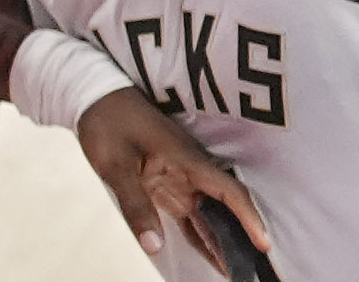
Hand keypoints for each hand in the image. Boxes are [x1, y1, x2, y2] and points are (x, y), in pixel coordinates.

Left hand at [75, 87, 270, 267]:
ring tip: (237, 271)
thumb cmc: (108, 123)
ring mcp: (180, 177)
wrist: (95, 95)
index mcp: (185, 159)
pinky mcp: (168, 183)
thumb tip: (153, 246)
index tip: (263, 243)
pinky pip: (191, 214)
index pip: (227, 192)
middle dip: (241, 238)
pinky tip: (213, 255)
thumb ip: (136, 206)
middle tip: (253, 269)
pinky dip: (203, 235)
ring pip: (210, 215)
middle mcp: (190, 169)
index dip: (248, 217)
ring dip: (223, 241)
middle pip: (224, 208)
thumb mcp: (116, 165)